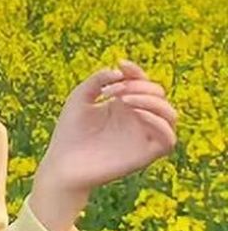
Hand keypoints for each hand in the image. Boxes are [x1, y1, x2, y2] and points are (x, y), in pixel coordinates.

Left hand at [37, 59, 178, 194]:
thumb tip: (120, 70)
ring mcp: (143, 138)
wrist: (61, 166)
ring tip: (125, 100)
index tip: (120, 64)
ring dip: (151, 101)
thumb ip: (98, 79)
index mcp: (125, 106)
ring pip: (169, 114)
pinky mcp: (145, 156)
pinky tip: (137, 115)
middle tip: (112, 91)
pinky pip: (169, 139)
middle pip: (158, 94)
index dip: (136, 71)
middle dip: (138, 85)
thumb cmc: (68, 134)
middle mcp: (137, 121)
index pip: (143, 83)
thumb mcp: (79, 98)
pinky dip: (159, 123)